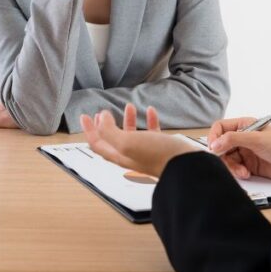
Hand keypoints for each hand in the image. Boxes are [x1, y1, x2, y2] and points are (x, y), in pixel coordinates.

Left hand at [80, 104, 200, 178]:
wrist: (185, 165)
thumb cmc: (156, 156)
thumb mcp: (126, 142)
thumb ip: (109, 131)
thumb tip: (102, 120)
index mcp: (119, 155)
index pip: (97, 143)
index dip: (89, 130)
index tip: (85, 116)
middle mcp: (131, 155)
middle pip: (113, 139)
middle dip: (105, 125)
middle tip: (102, 113)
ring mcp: (146, 151)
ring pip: (133, 133)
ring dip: (128, 119)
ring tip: (129, 106)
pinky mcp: (161, 147)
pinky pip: (153, 131)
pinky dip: (150, 120)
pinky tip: (151, 111)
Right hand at [207, 117, 270, 181]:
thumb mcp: (256, 139)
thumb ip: (233, 139)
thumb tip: (215, 143)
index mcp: (244, 125)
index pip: (220, 127)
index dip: (214, 137)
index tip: (213, 148)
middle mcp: (243, 138)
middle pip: (221, 145)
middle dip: (223, 156)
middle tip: (226, 163)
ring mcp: (245, 152)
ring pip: (227, 159)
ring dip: (232, 167)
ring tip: (242, 172)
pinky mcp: (249, 165)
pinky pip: (235, 169)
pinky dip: (238, 172)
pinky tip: (246, 174)